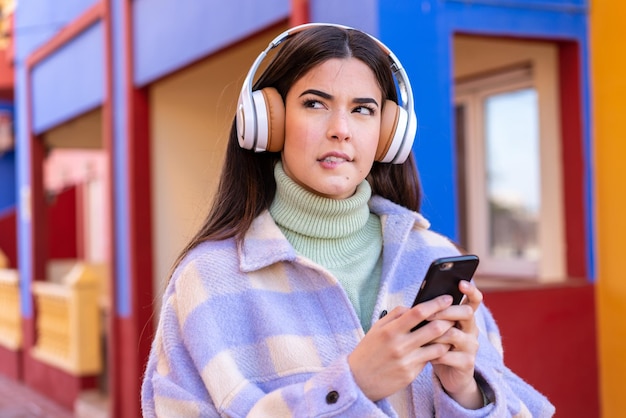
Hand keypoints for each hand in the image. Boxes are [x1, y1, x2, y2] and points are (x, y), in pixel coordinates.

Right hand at [348, 295, 454, 400]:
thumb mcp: (376, 328)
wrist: (358, 380)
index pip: (418, 312)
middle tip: (455, 315)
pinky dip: (437, 351)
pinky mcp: (411, 374)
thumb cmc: (368, 351)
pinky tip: (440, 347)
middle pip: (434, 328)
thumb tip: (415, 306)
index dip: (436, 303)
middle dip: (448, 319)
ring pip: (438, 346)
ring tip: (450, 332)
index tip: (447, 298)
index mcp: (390, 330)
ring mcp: (406, 361)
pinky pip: (430, 359)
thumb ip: (395, 315)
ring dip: (447, 338)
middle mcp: (399, 345)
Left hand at [429, 280, 484, 408]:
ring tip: (422, 338)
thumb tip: (418, 302)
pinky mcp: (467, 363)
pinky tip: (427, 356)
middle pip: (466, 313)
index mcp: (465, 318)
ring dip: (436, 335)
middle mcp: (471, 329)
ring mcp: (471, 346)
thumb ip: (433, 316)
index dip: (471, 291)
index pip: (474, 300)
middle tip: (429, 314)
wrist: (449, 376)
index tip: (461, 282)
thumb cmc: (437, 346)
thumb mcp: (436, 328)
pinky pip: (450, 355)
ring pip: (455, 334)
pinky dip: (436, 354)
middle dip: (447, 311)